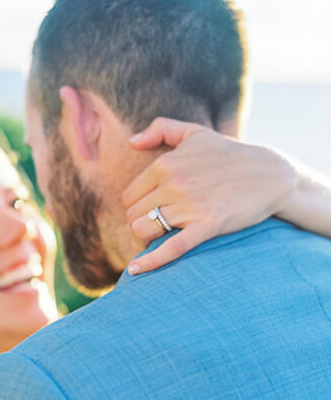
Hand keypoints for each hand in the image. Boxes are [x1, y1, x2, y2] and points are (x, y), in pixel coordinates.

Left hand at [122, 117, 294, 273]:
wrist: (270, 174)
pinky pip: (170, 248)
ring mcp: (190, 205)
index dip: (136, 206)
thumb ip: (160, 129)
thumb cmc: (228, 154)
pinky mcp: (208, 225)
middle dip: (141, 222)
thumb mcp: (194, 132)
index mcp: (165, 164)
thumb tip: (131, 142)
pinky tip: (136, 270)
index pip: (129, 196)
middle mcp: (174, 184)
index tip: (149, 210)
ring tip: (157, 237)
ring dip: (147, 238)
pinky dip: (150, 261)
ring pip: (145, 230)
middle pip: (134, 215)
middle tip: (155, 225)